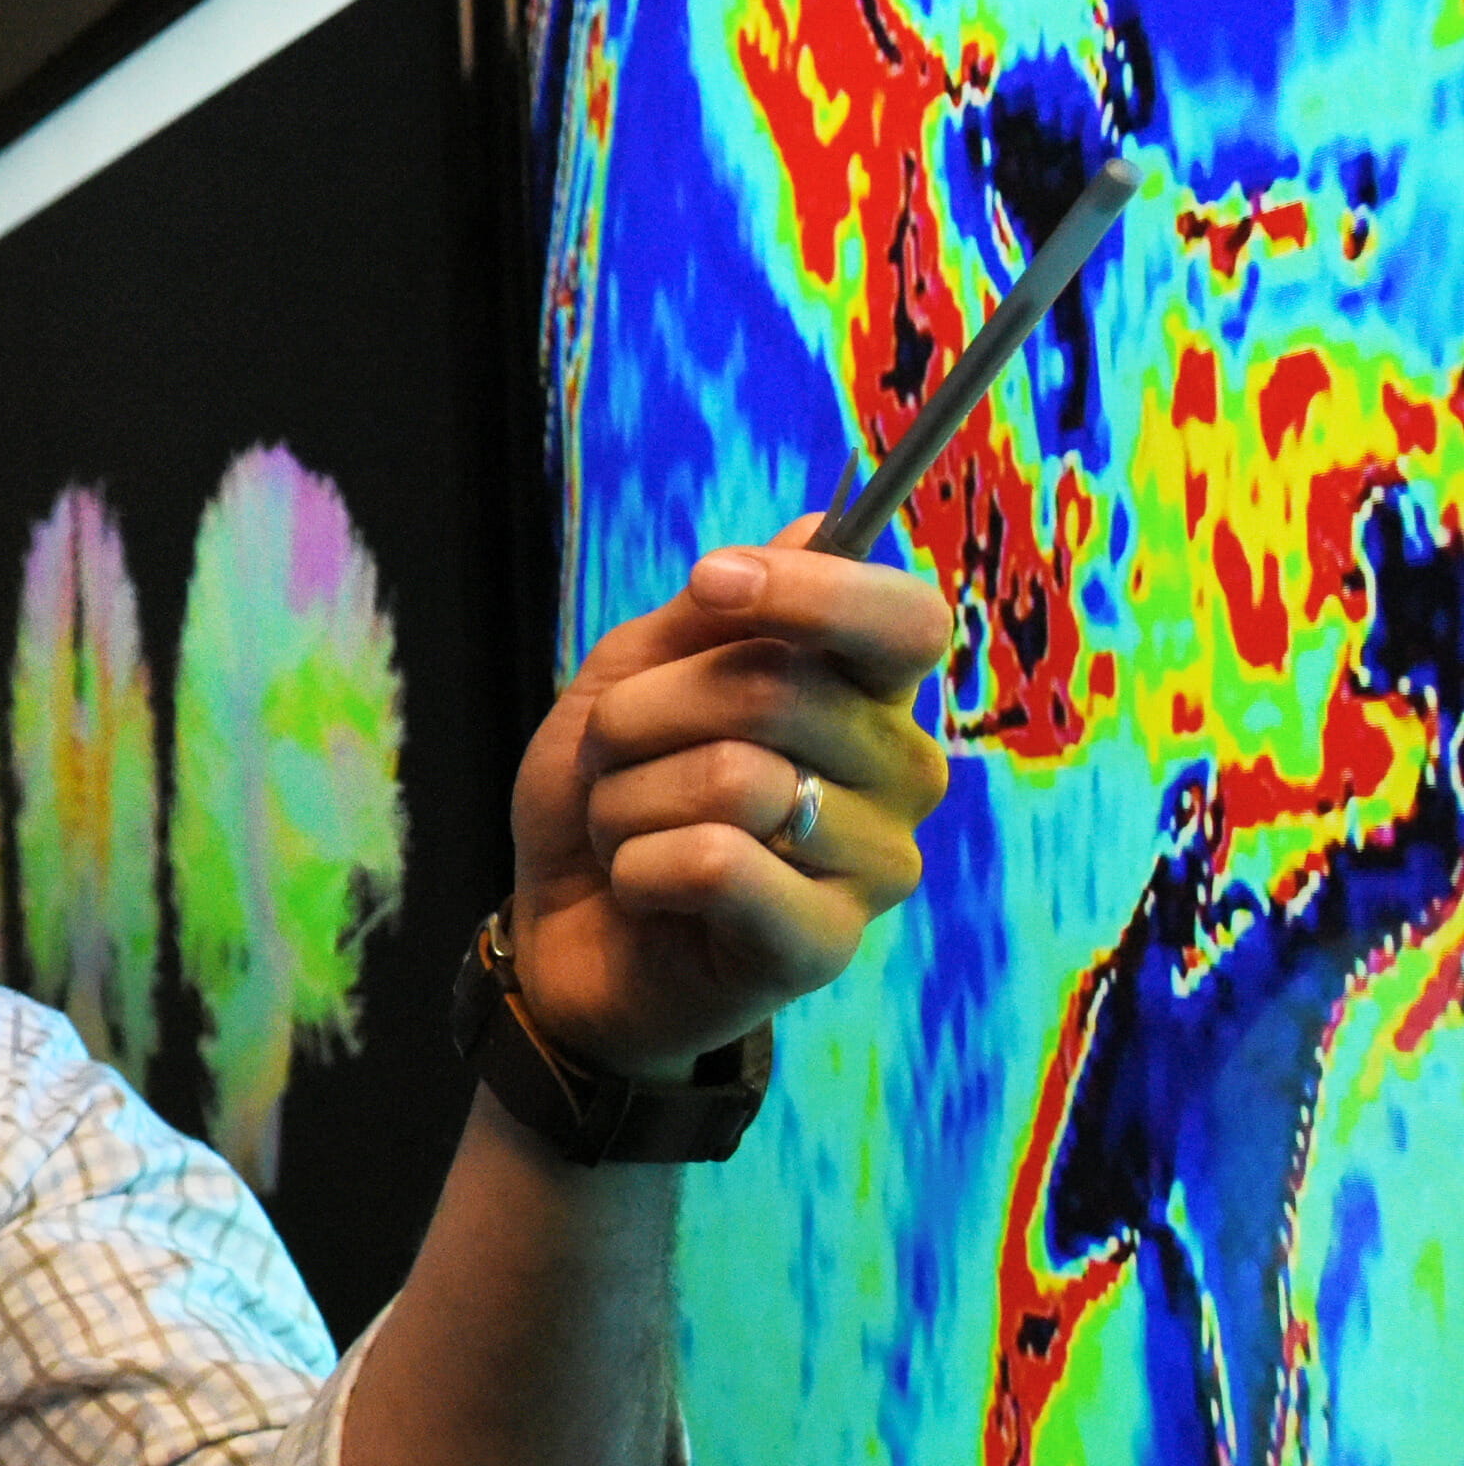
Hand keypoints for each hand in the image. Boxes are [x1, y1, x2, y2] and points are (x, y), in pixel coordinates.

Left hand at [502, 517, 951, 1076]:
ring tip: (631, 832)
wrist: (561, 931)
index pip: (904, 617)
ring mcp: (877, 862)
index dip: (808, 589)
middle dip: (643, 715)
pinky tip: (644, 889)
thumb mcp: (635, 676)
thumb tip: (821, 522)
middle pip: (778, 689)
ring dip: (629, 800)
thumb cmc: (615, 794)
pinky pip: (718, 864)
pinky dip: (639, 867)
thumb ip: (716, 611)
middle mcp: (900, 771)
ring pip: (733, 779)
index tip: (710, 585)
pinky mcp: (827, 942)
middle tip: (617, 760)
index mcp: (868, 694)